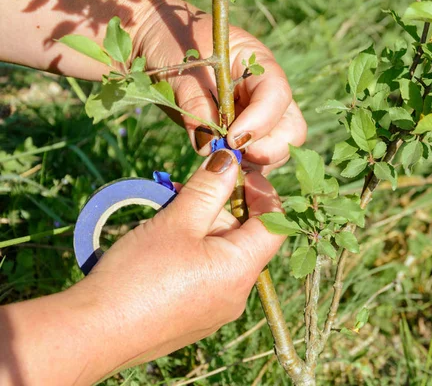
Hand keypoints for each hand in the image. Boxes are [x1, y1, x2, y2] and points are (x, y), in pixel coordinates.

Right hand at [0, 150, 285, 384]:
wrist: (96, 332)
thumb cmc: (139, 275)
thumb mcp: (177, 222)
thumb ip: (209, 189)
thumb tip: (231, 160)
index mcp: (242, 270)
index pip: (274, 224)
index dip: (262, 194)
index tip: (239, 172)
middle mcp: (237, 294)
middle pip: (245, 237)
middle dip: (221, 208)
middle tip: (188, 190)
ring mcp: (217, 308)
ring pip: (222, 254)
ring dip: (202, 227)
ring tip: (169, 213)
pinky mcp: (196, 316)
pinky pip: (207, 275)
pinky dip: (194, 251)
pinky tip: (163, 243)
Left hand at [134, 0, 306, 172]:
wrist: (157, 44)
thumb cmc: (171, 46)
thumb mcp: (181, 71)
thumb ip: (196, 104)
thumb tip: (207, 146)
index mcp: (257, 65)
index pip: (277, 95)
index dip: (261, 121)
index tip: (231, 138)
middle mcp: (265, 94)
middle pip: (290, 130)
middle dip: (268, 150)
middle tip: (232, 155)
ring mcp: (257, 118)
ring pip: (276, 151)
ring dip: (253, 163)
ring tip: (219, 161)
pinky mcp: (242, 138)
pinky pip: (255, 161)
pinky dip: (241, 170)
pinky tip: (217, 169)